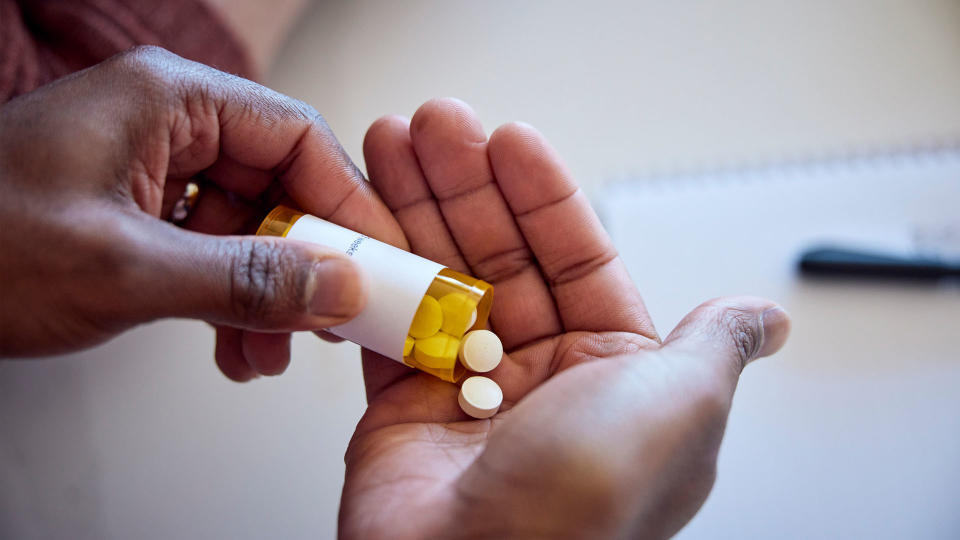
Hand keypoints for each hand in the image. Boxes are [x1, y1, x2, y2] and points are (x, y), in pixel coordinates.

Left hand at [0, 46, 403, 381]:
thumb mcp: (125, 270)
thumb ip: (244, 280)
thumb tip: (337, 286)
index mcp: (168, 101)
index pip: (297, 137)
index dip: (348, 202)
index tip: (378, 260)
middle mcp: (165, 124)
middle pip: (278, 183)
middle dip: (304, 261)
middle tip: (330, 315)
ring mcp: (149, 166)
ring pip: (247, 223)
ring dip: (266, 291)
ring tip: (268, 349)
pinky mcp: (135, 208)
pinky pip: (210, 245)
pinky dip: (228, 297)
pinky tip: (231, 342)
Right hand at [340, 99, 790, 538]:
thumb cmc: (586, 506)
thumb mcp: (680, 404)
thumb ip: (714, 344)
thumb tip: (768, 317)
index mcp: (615, 374)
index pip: (579, 258)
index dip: (542, 194)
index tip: (507, 141)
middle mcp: (544, 381)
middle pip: (502, 258)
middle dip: (467, 187)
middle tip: (435, 129)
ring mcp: (470, 391)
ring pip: (442, 281)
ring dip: (415, 212)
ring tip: (392, 147)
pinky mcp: (405, 407)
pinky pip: (388, 324)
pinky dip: (373, 272)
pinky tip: (363, 219)